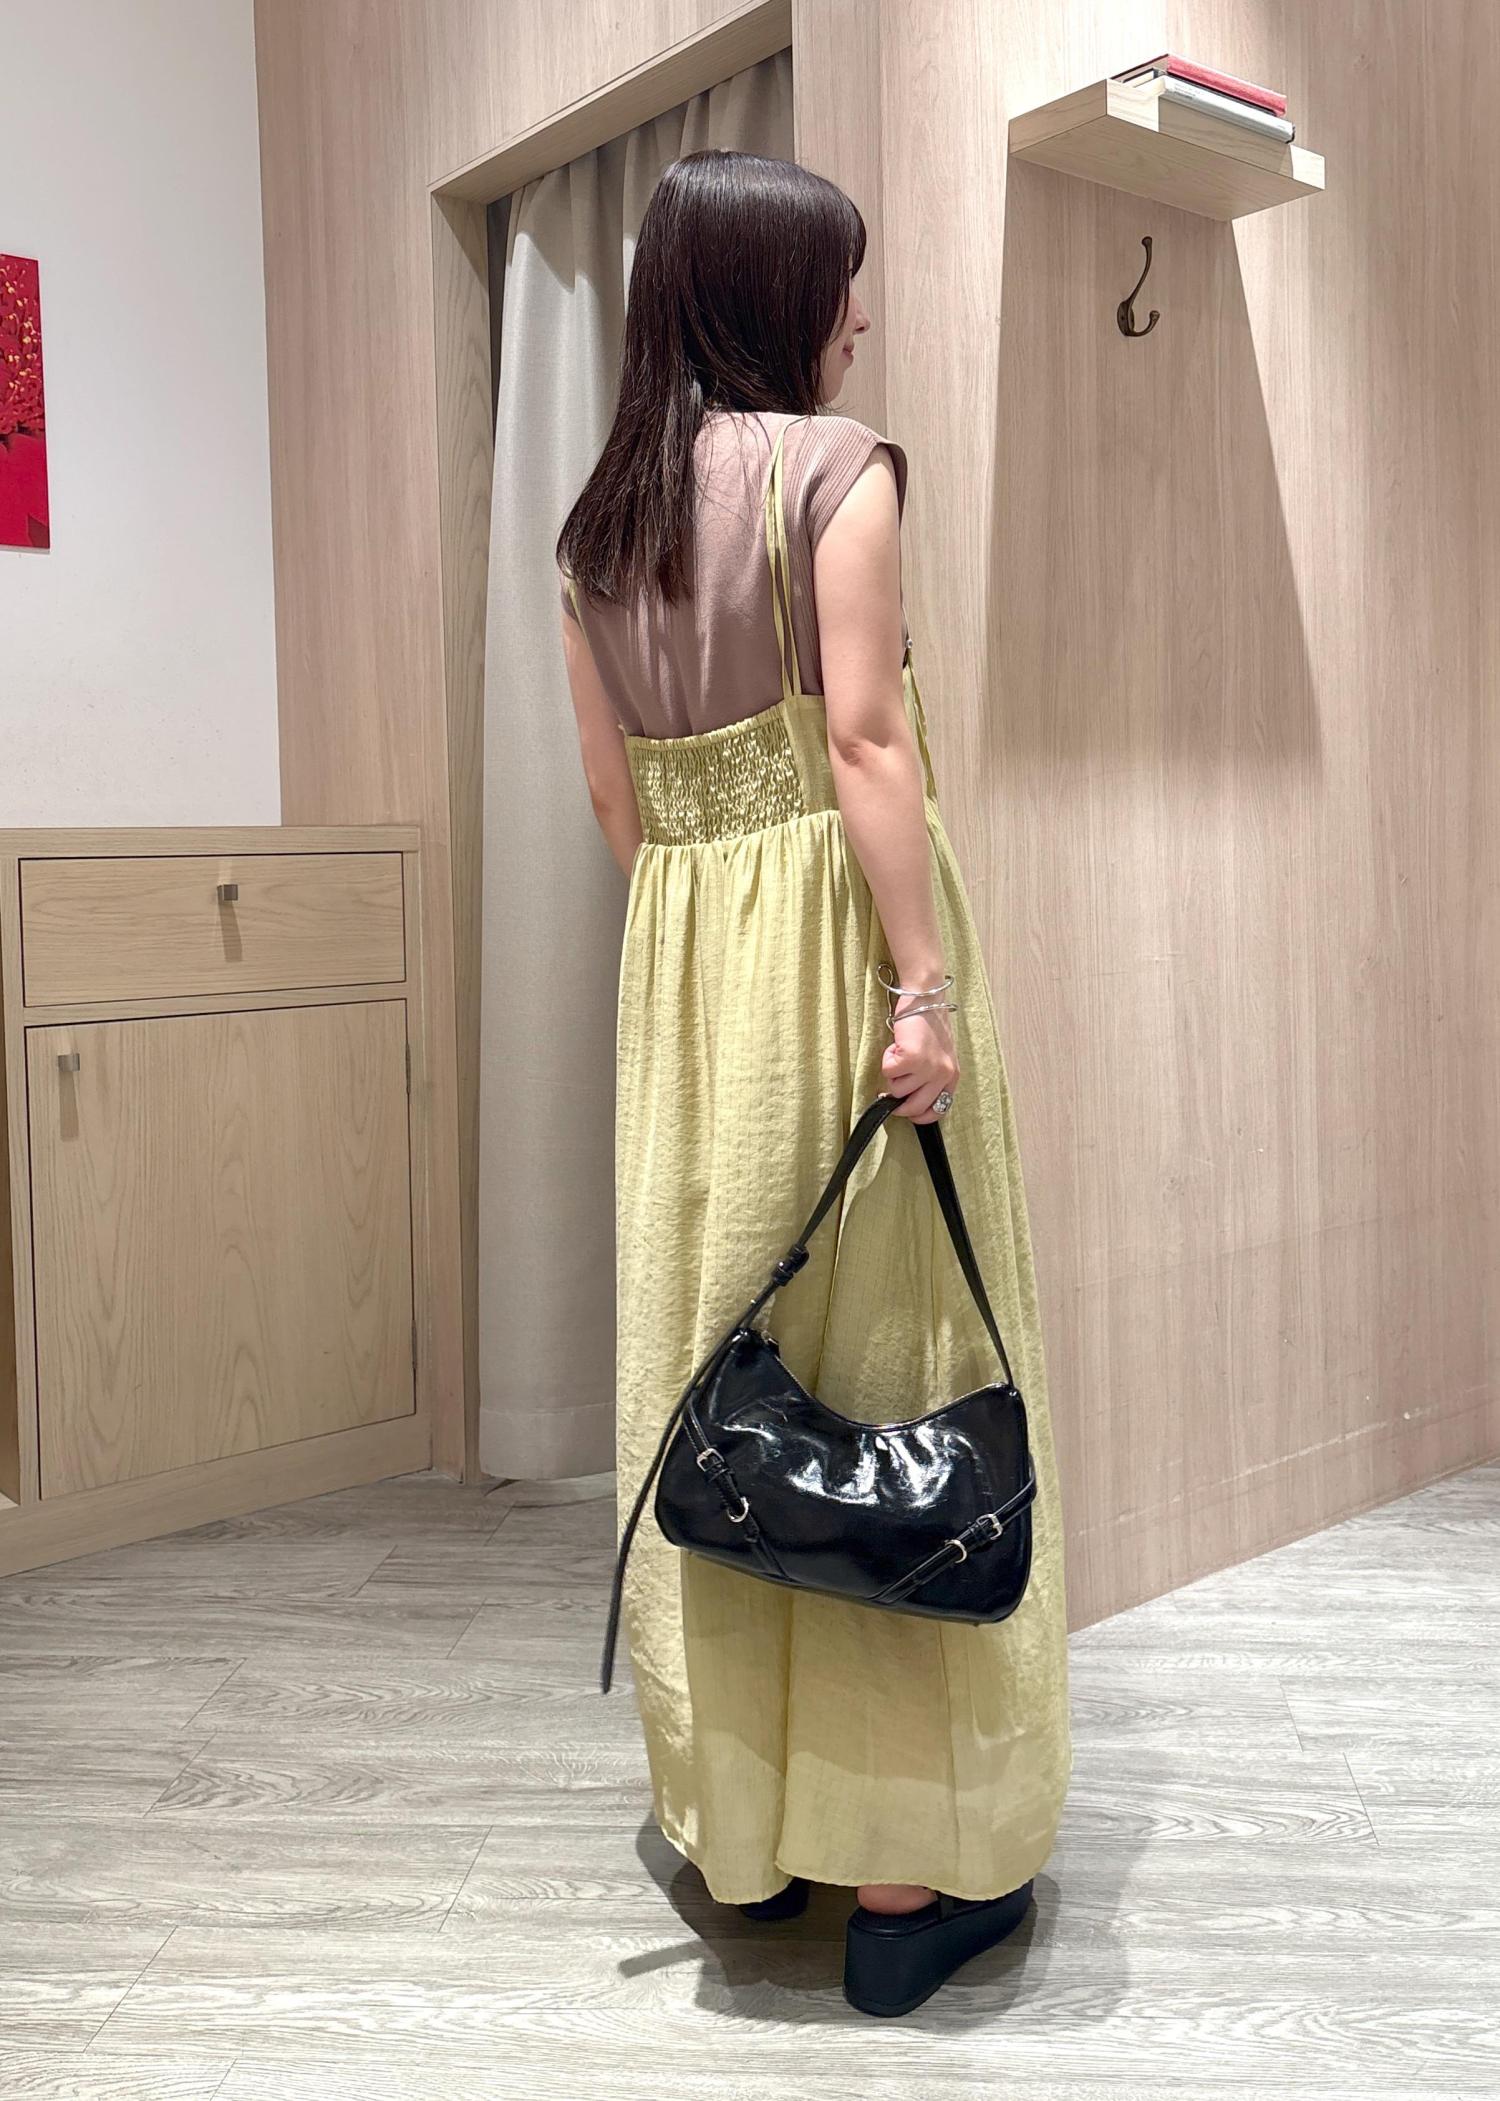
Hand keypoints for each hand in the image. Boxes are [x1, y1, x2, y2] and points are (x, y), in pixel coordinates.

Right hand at [880, 995, 959, 1123]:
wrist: (925, 997)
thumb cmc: (928, 1023)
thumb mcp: (939, 1056)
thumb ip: (930, 1078)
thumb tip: (908, 1099)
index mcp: (952, 1076)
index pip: (938, 1111)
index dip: (918, 1116)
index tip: (905, 1110)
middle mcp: (943, 1075)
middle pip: (914, 1108)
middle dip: (897, 1104)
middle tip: (887, 1092)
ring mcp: (928, 1068)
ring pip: (897, 1090)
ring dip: (892, 1074)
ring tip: (899, 1054)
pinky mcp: (911, 1058)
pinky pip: (888, 1072)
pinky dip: (886, 1060)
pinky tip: (895, 1046)